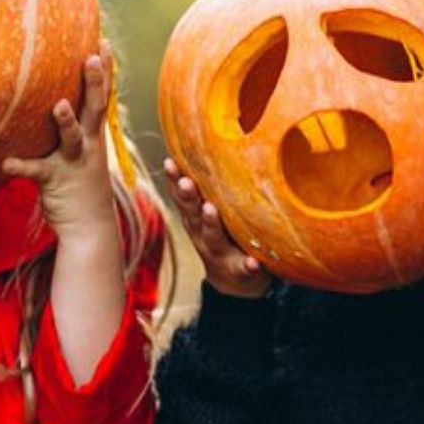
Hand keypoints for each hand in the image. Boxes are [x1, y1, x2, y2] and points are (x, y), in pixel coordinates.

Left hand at [1, 42, 117, 243]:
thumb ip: (72, 130)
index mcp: (95, 136)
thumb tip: (56, 101)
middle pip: (94, 108)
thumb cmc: (81, 188)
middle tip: (92, 56)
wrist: (90, 230)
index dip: (106, 71)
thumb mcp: (83, 155)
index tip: (104, 43)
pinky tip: (6, 161)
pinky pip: (37, 171)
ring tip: (59, 105)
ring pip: (72, 138)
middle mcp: (88, 145)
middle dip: (94, 82)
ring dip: (66, 121)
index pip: (103, 97)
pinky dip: (22, 165)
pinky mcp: (55, 181)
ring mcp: (73, 162)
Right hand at [164, 157, 273, 299]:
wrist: (232, 282)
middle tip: (186, 182)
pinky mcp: (239, 271)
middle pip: (192, 214)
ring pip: (212, 237)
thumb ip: (208, 187)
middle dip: (188, 197)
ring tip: (211, 210)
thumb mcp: (209, 212)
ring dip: (210, 224)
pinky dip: (247, 265)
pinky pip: (243, 268)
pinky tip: (253, 262)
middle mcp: (202, 234)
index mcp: (195, 217)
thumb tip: (204, 141)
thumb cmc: (222, 235)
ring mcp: (219, 253)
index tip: (169, 162)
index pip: (182, 195)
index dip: (174, 179)